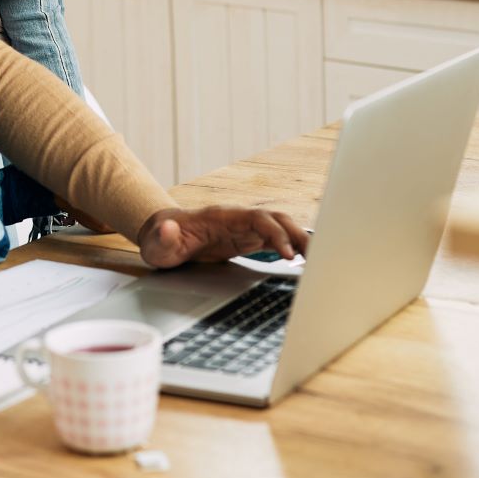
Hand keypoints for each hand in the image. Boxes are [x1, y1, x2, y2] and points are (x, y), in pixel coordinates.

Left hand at [136, 206, 309, 268]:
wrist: (164, 235)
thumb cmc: (162, 240)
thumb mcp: (158, 243)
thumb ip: (164, 237)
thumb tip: (170, 228)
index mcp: (222, 217)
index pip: (258, 219)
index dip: (276, 234)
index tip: (288, 254)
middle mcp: (238, 219)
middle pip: (277, 219)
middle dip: (298, 235)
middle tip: (318, 257)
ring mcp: (244, 228)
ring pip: (281, 228)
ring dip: (300, 240)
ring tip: (320, 259)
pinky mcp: (247, 239)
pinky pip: (276, 240)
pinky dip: (292, 247)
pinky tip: (305, 260)